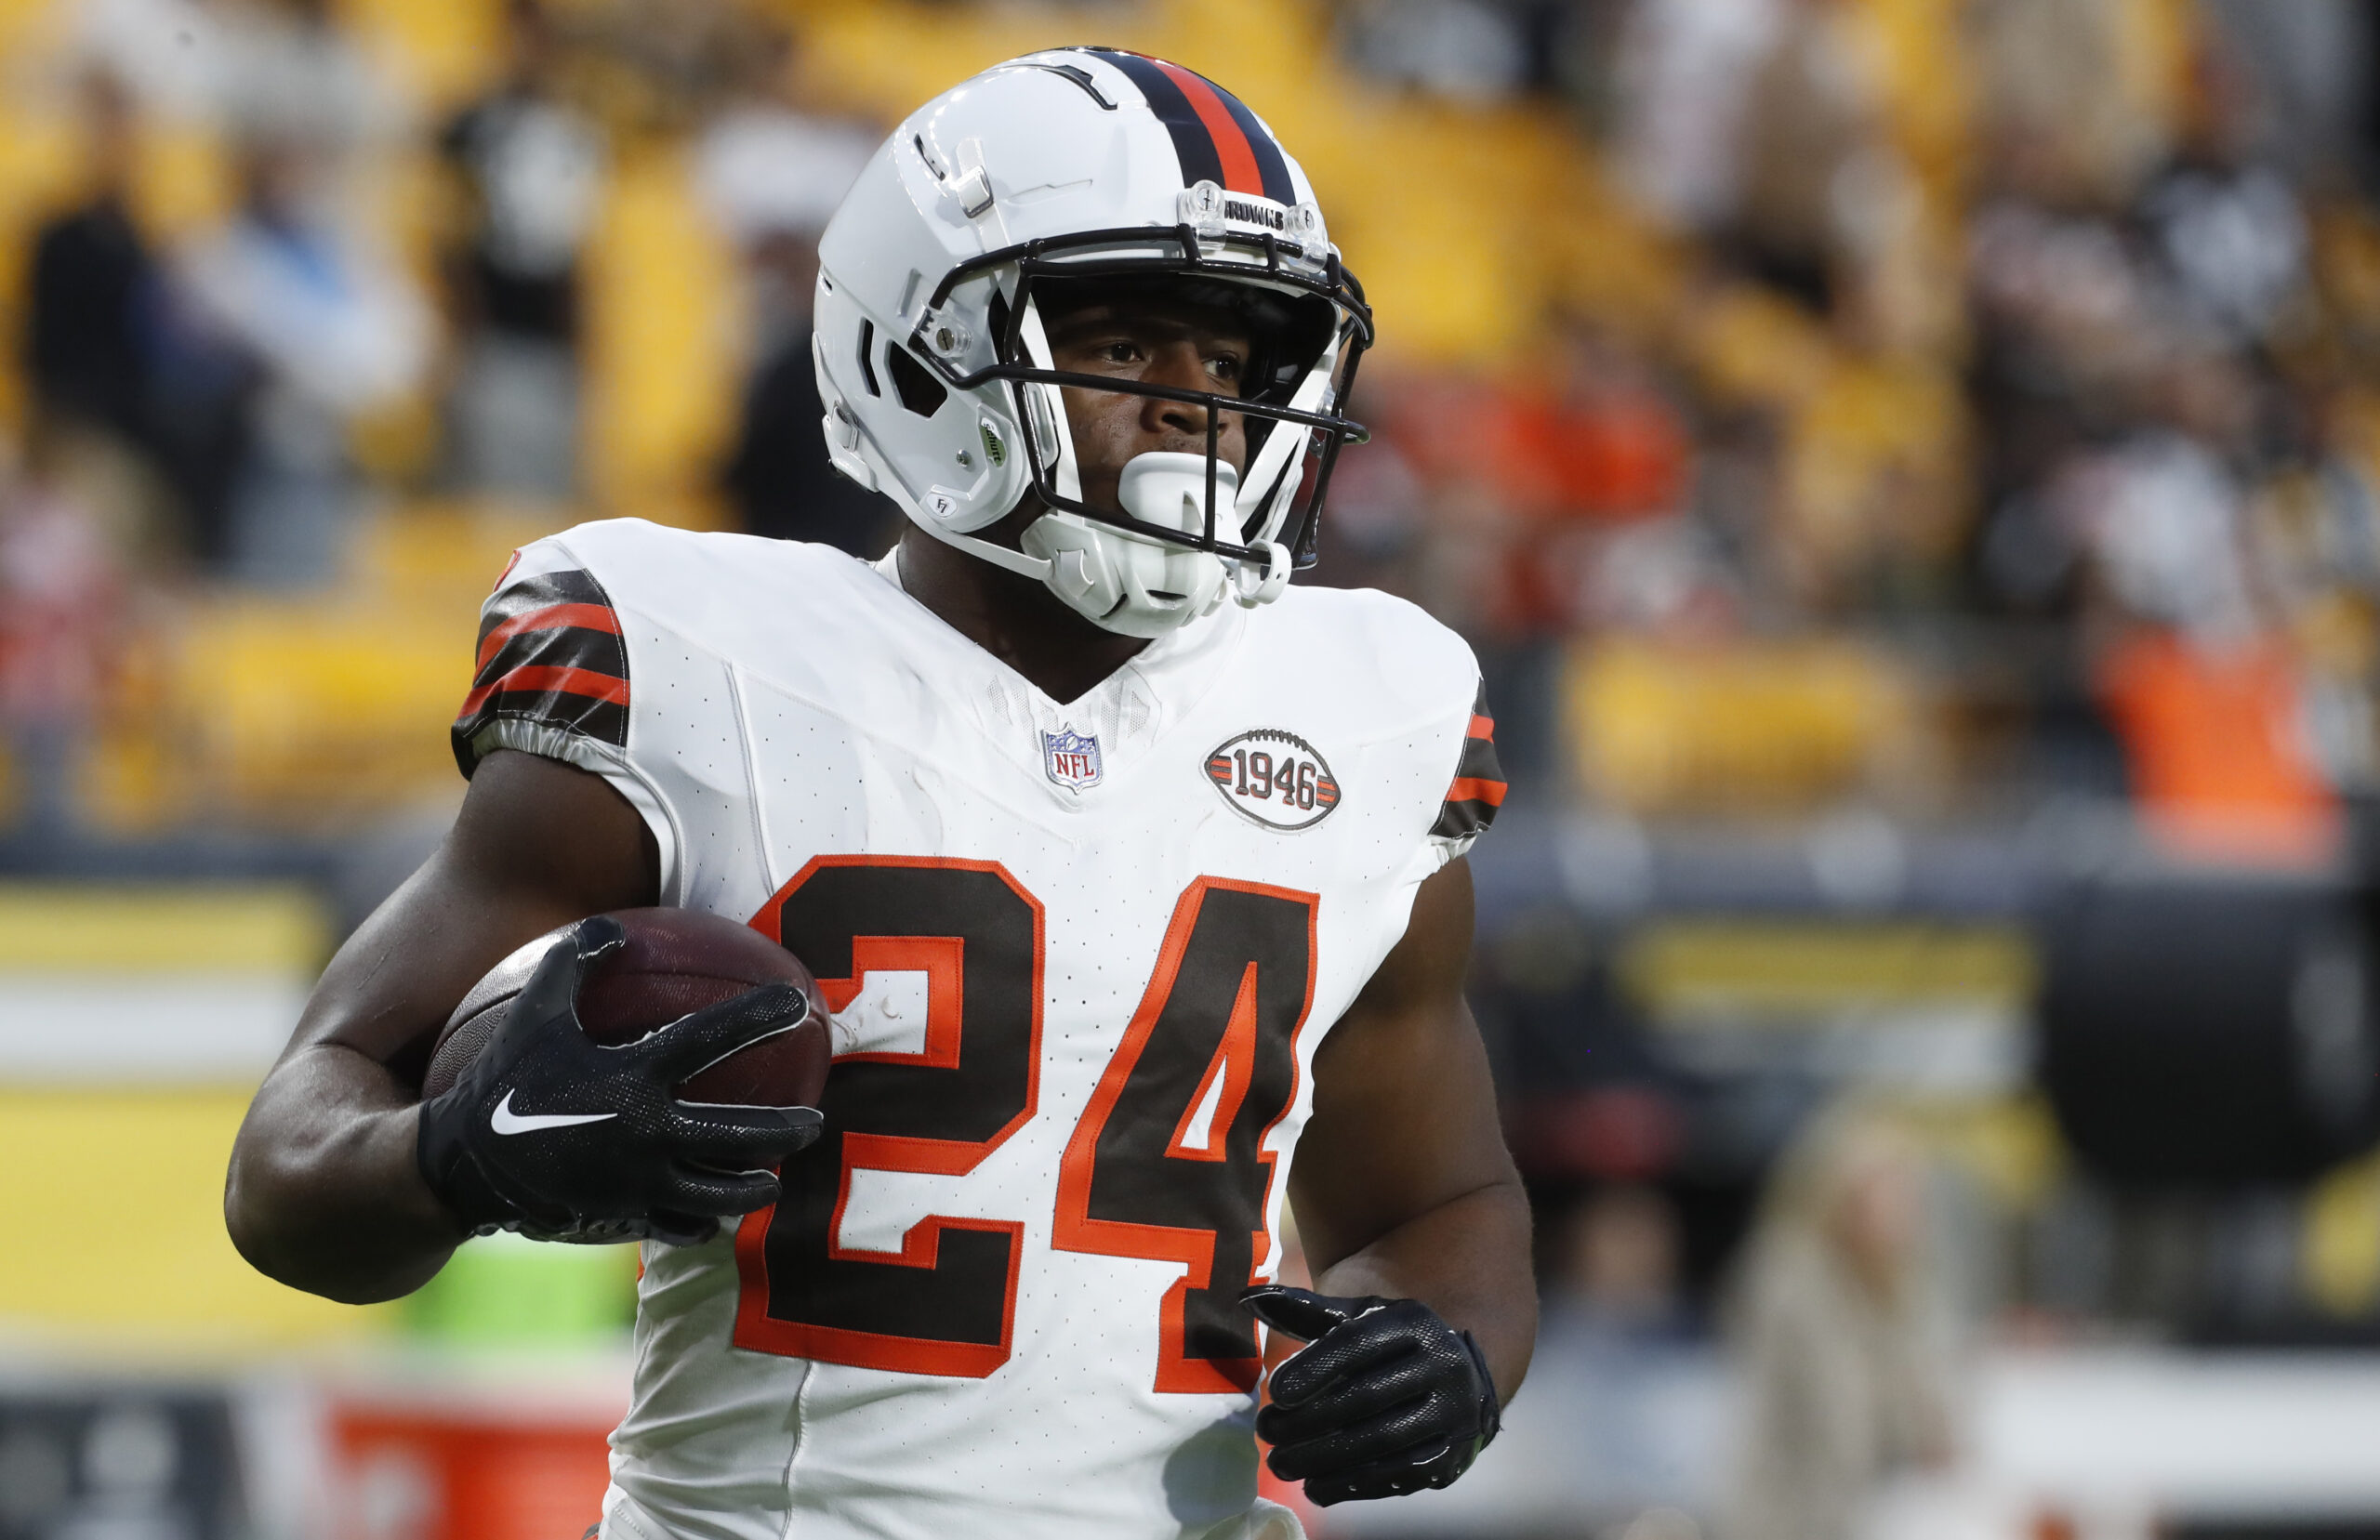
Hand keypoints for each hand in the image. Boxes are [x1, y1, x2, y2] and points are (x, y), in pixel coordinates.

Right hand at [416, 915, 823, 1245]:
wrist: (461, 1165)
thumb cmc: (505, 1080)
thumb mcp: (533, 1013)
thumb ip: (571, 964)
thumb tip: (609, 927)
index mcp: (631, 1077)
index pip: (711, 1038)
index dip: (758, 1015)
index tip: (797, 1001)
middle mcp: (646, 1133)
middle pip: (742, 1134)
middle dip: (788, 1129)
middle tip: (815, 1118)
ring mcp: (639, 1183)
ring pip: (722, 1192)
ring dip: (757, 1185)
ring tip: (777, 1177)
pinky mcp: (625, 1218)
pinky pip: (681, 1226)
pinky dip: (706, 1221)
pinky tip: (719, 1214)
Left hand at [1241, 1285, 1499, 1505]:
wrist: (1463, 1381)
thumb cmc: (1393, 1347)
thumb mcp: (1360, 1319)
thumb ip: (1308, 1312)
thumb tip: (1249, 1297)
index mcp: (1413, 1323)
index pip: (1358, 1345)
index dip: (1314, 1368)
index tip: (1275, 1392)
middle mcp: (1442, 1364)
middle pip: (1366, 1397)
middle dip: (1309, 1419)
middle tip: (1267, 1432)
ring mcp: (1452, 1414)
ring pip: (1381, 1441)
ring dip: (1324, 1457)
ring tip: (1281, 1463)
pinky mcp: (1451, 1457)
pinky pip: (1398, 1475)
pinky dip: (1352, 1484)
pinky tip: (1316, 1486)